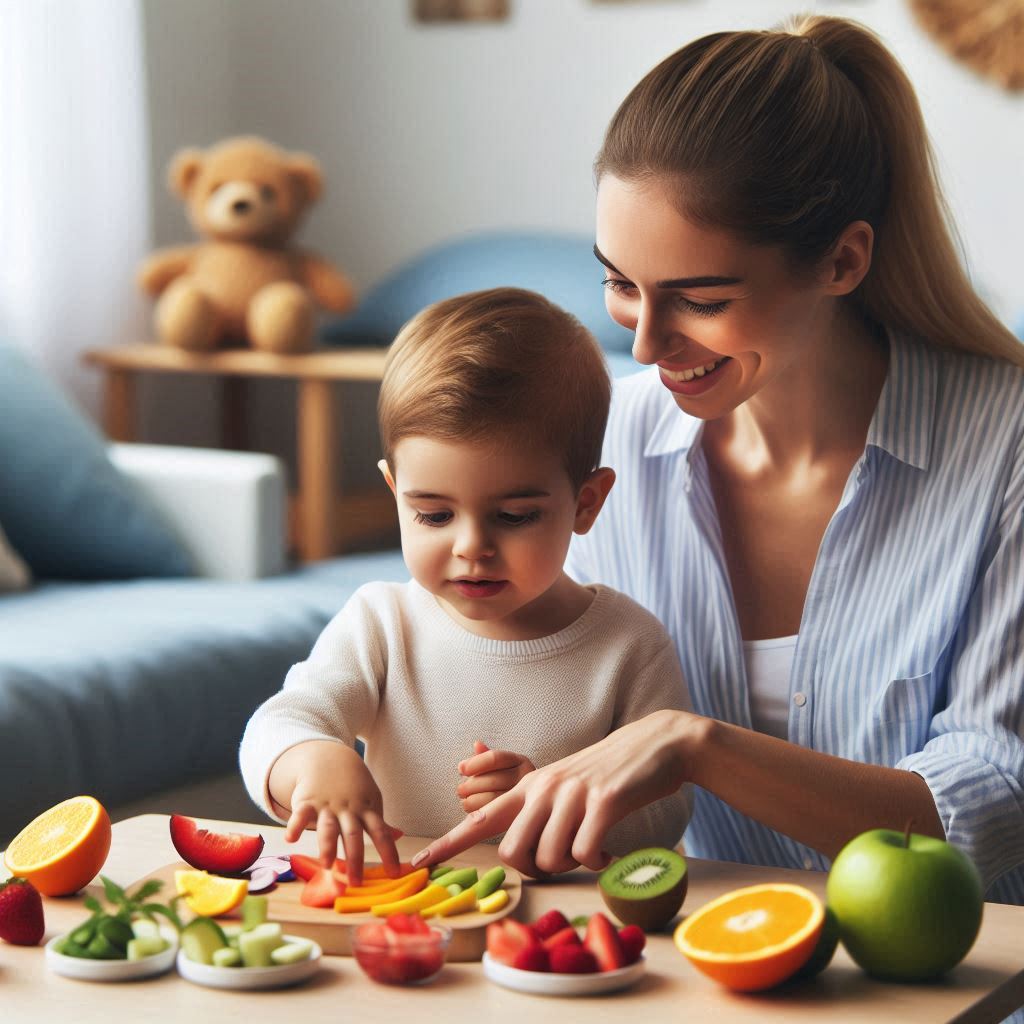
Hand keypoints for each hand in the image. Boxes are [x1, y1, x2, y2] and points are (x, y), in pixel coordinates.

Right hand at [271, 740, 402, 884]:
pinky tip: (290, 839)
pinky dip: (294, 826)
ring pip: (328, 828)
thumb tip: (398, 835)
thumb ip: (380, 821)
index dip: (388, 852)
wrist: (329, 757)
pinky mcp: (307, 802)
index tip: (393, 874)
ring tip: (327, 864)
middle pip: (354, 835)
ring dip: (328, 845)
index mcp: (366, 810)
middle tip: (356, 882)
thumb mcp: (371, 799)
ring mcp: (327, 806)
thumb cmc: (353, 785)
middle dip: (355, 859)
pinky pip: (300, 814)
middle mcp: (348, 809)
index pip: (381, 832)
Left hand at [413, 710, 697, 877]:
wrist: (656, 745)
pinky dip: (598, 862)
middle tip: (563, 859)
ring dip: (571, 865)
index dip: (447, 844)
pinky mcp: (603, 801)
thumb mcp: (565, 785)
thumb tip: (525, 853)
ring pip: (549, 858)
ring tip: (591, 847)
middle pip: (513, 853)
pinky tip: (610, 851)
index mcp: (530, 786)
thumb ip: (540, 810)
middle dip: (535, 869)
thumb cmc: (609, 775)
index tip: (418, 863)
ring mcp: (573, 792)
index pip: (478, 818)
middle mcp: (544, 787)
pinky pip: (585, 853)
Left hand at [456, 740, 534, 811]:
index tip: (460, 769)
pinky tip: (470, 809)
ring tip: (463, 799)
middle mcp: (526, 778)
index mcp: (520, 761)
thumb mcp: (499, 765)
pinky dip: (477, 811)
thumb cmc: (504, 779)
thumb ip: (486, 756)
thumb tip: (477, 745)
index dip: (475, 763)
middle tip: (459, 789)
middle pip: (493, 779)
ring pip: (493, 798)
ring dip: (472, 799)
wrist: (526, 803)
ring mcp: (524, 798)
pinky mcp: (517, 815)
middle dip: (471, 785)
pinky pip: (493, 815)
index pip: (495, 758)